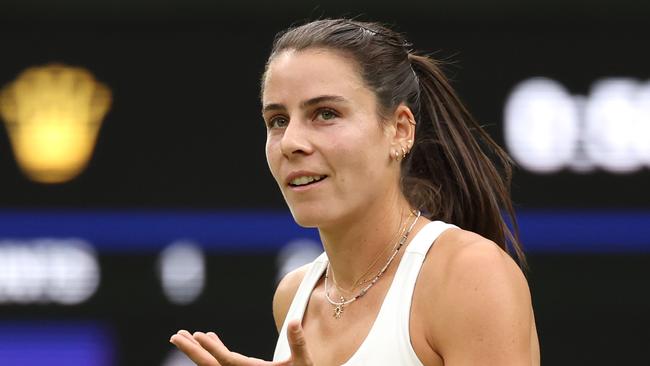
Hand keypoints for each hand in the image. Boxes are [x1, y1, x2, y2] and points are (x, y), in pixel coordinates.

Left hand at [170, 320, 313, 365]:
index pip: (227, 361)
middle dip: (192, 351)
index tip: (198, 336)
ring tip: (185, 335)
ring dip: (199, 351)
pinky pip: (223, 363)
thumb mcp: (304, 361)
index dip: (212, 349)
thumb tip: (295, 321)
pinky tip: (211, 338)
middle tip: (174, 337)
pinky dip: (215, 350)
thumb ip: (298, 342)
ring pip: (214, 365)